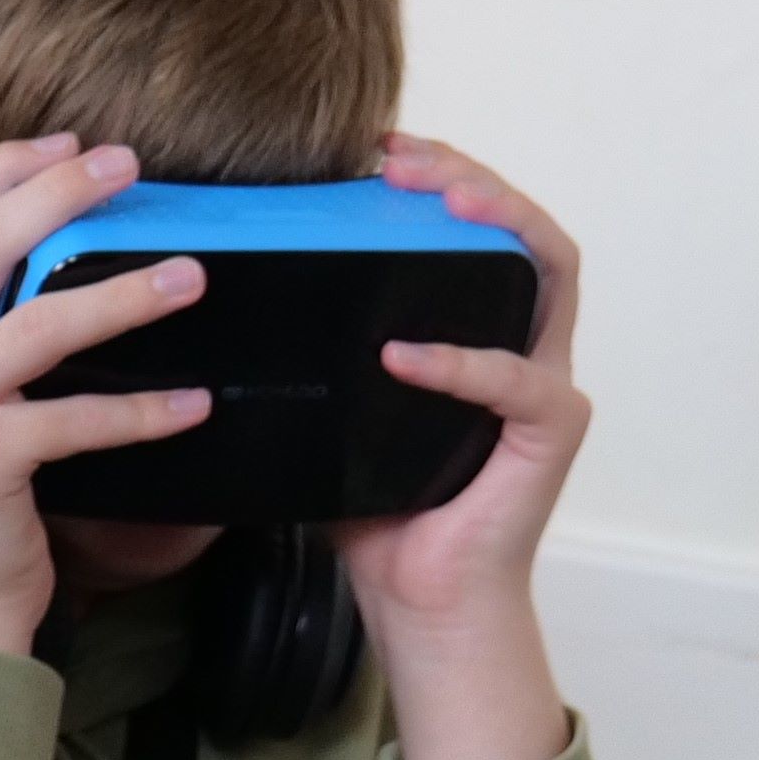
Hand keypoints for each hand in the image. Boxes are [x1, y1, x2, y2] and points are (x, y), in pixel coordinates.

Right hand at [0, 137, 210, 658]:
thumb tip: (64, 255)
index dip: (9, 167)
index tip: (74, 144)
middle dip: (63, 191)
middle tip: (131, 167)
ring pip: (41, 320)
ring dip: (124, 294)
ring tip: (190, 277)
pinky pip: (76, 418)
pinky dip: (142, 411)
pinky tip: (194, 402)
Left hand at [337, 134, 586, 759]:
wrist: (420, 605)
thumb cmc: (379, 514)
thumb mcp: (330, 419)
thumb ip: (306, 363)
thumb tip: (209, 306)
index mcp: (478, 332)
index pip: (479, 228)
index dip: (440, 176)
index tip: (374, 154)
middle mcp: (524, 344)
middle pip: (522, 227)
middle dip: (468, 176)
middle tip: (401, 160)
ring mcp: (545, 384)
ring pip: (549, 272)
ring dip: (497, 224)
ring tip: (440, 201)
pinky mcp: (549, 434)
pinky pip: (514, 382)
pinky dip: (460, 363)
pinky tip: (405, 353)